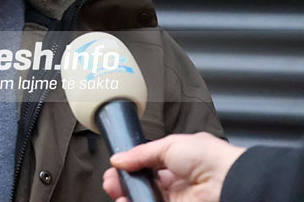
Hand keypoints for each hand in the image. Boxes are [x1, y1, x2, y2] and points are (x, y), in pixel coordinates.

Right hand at [102, 132, 245, 201]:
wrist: (229, 183)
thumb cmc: (210, 157)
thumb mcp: (169, 144)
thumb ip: (141, 153)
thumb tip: (119, 158)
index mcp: (179, 159)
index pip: (148, 164)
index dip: (131, 166)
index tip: (116, 167)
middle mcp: (178, 181)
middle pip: (144, 183)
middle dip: (124, 181)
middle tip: (112, 181)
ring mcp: (179, 199)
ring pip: (146, 197)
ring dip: (127, 194)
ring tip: (115, 191)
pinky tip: (126, 200)